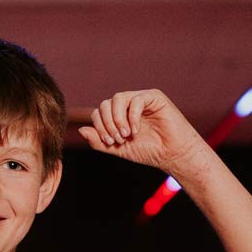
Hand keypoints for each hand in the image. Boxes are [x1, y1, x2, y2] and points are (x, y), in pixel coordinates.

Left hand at [78, 89, 209, 174]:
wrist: (171, 154)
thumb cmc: (147, 151)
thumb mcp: (117, 149)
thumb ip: (99, 141)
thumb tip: (80, 129)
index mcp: (118, 115)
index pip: (99, 112)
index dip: (99, 126)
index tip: (109, 143)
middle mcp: (128, 104)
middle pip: (106, 104)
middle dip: (107, 124)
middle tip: (116, 140)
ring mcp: (140, 99)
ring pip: (117, 99)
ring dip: (117, 119)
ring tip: (125, 135)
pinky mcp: (154, 97)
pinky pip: (136, 100)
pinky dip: (132, 116)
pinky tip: (136, 130)